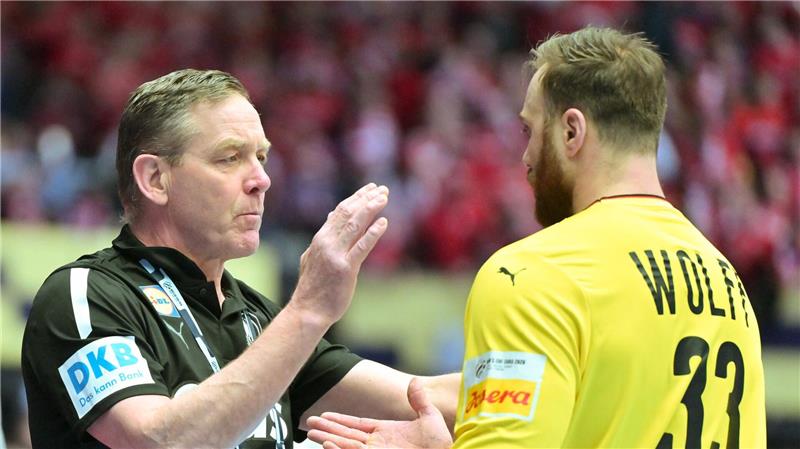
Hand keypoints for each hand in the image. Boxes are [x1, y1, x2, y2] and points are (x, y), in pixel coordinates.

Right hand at [289, 183, 388, 325]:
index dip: (357, 198)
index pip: (340, 211)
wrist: (308, 311)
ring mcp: (335, 255)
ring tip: (384, 198)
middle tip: (382, 188)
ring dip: (371, 209)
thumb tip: (332, 216)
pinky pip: (362, 247)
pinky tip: (384, 222)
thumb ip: (325, 237)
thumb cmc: (314, 287)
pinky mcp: (346, 269)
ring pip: (355, 225)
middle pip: (348, 214)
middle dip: (366, 199)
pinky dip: (373, 233)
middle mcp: (326, 243)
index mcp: (320, 239)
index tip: (371, 189)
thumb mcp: (313, 256)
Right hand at [307, 378, 452, 448]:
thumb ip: (419, 401)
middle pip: (346, 435)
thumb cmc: (441, 444)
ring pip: (346, 445)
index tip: (324, 415)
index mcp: (386, 432)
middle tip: (309, 423)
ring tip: (312, 433)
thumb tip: (414, 381)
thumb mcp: (430, 419)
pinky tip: (328, 444)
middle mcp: (377, 444)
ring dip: (328, 439)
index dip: (340, 420)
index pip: (357, 425)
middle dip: (327, 429)